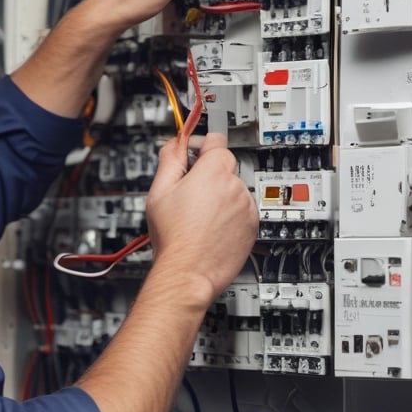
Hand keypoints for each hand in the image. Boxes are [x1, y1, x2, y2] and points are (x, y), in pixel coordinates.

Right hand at [144, 133, 258, 306]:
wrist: (188, 271)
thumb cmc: (174, 237)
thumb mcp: (160, 191)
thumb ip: (169, 160)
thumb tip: (174, 143)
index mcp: (213, 172)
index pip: (216, 140)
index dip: (201, 144)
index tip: (193, 151)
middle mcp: (235, 186)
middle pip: (224, 167)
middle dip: (208, 174)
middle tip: (188, 193)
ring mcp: (246, 207)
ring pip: (234, 190)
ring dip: (220, 196)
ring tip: (199, 215)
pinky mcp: (252, 226)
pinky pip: (242, 211)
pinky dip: (230, 215)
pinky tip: (211, 227)